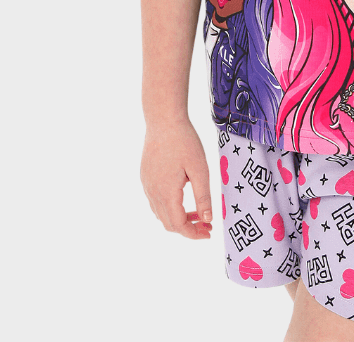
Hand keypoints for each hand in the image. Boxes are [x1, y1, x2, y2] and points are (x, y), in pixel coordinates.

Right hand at [141, 119, 212, 239]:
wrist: (163, 119)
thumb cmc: (184, 141)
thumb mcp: (200, 169)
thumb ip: (203, 196)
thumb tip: (208, 220)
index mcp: (166, 192)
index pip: (178, 225)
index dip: (193, 234)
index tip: (208, 233)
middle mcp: (153, 192)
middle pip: (168, 223)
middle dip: (188, 228)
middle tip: (206, 225)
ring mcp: (147, 184)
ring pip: (160, 213)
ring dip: (178, 218)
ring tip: (198, 213)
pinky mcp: (145, 176)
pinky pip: (155, 201)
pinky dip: (169, 207)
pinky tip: (183, 197)